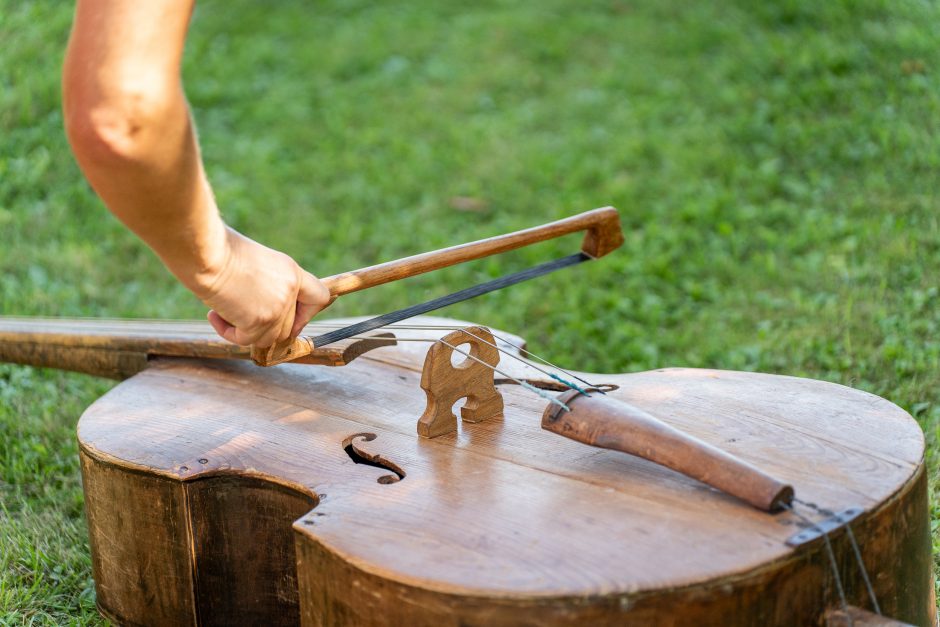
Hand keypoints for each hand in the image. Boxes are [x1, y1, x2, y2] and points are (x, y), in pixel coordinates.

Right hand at [197, 228, 331, 346]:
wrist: (207, 253)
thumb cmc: (222, 250)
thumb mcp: (257, 260)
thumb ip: (270, 282)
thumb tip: (265, 303)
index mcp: (292, 272)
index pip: (319, 298)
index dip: (307, 312)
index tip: (290, 315)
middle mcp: (289, 292)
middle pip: (289, 326)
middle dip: (266, 324)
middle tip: (241, 310)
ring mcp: (276, 309)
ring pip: (269, 338)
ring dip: (247, 330)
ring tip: (224, 310)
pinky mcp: (257, 322)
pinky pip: (247, 340)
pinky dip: (228, 333)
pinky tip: (213, 315)